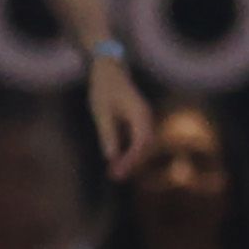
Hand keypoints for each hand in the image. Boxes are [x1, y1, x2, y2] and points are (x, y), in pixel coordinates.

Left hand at [88, 55, 152, 178]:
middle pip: (146, 147)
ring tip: (115, 172)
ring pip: (143, 145)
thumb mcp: (101, 112)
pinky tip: (117, 159)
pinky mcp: (139, 121)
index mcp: (141, 115)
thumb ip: (108, 134)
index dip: (131, 159)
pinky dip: (130, 151)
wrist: (110, 71)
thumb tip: (111, 157)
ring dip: (131, 159)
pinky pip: (138, 140)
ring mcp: (145, 120)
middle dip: (132, 163)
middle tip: (115, 177)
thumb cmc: (104, 89)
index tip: (118, 171)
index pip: (141, 143)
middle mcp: (147, 118)